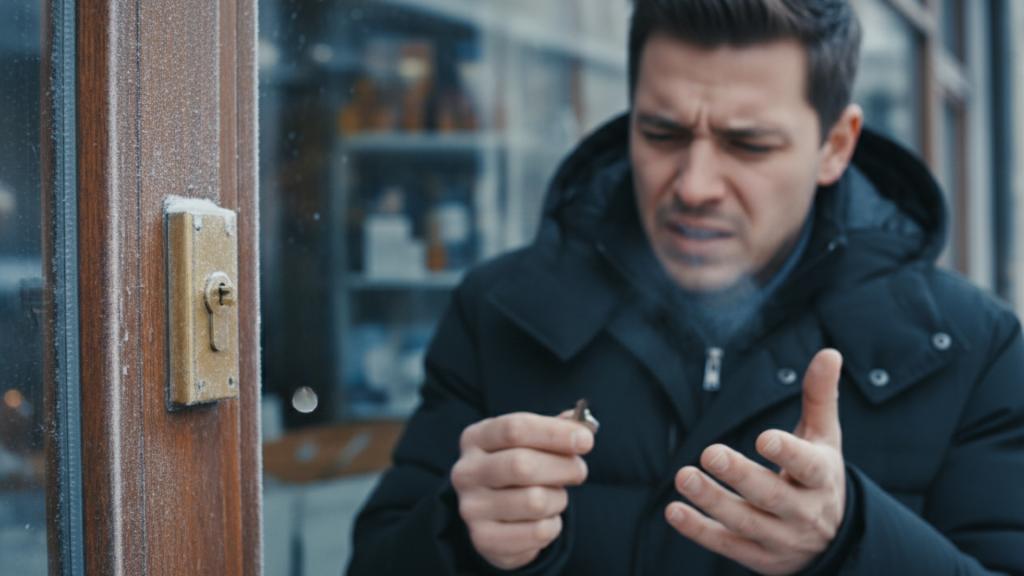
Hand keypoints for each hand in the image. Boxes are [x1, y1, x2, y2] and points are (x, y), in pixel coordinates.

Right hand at [452, 412, 594, 569]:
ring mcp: (471, 508)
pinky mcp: (484, 539)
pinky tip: (544, 519)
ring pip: (535, 501)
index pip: (515, 428)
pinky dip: (553, 525)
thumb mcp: (532, 442)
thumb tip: (584, 428)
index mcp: (476, 438)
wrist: (496, 516)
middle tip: (578, 471)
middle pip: (522, 465)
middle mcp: (466, 472)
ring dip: (559, 499)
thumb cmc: (520, 469)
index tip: (586, 440)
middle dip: (563, 467)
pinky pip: (537, 532)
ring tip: (556, 496)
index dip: (555, 433)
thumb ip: (558, 430)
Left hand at [666, 349, 845, 574]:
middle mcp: (804, 512)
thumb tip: (829, 352)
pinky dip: (698, 530)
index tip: (764, 437)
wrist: (833, 541)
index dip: (788, 453)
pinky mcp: (758, 557)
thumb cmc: (818, 474)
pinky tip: (674, 510)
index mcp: (822, 478)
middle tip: (709, 453)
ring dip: (712, 501)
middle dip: (740, 476)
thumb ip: (820, 396)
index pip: (809, 467)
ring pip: (745, 522)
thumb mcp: (824, 438)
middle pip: (772, 496)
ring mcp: (780, 539)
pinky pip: (726, 545)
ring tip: (683, 476)